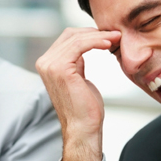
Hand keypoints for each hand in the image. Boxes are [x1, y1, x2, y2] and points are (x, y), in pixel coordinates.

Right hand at [35, 27, 119, 160]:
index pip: (67, 38)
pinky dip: (96, 41)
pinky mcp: (60, 68)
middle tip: (115, 34)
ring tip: (116, 38)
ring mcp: (50, 65)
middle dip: (95, 32)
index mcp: (47, 64)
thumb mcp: (79, 77)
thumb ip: (76, 61)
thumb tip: (85, 46)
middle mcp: (44, 63)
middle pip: (71, 35)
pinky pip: (80, 45)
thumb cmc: (85, 107)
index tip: (109, 35)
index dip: (89, 34)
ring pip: (77, 38)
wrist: (83, 128)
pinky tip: (108, 43)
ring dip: (100, 36)